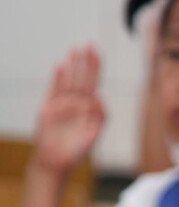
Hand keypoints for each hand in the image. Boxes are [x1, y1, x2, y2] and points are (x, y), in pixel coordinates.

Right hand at [32, 46, 104, 174]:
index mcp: (87, 107)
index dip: (95, 69)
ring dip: (72, 66)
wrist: (57, 161)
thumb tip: (100, 98)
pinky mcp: (48, 108)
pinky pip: (54, 91)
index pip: (93, 83)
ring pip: (68, 81)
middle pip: (82, 78)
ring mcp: (61, 104)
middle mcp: (74, 102)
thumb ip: (100, 116)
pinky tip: (60, 66)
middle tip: (89, 44)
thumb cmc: (76, 150)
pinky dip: (57, 79)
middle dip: (86, 62)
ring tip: (74, 50)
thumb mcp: (94, 132)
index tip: (97, 53)